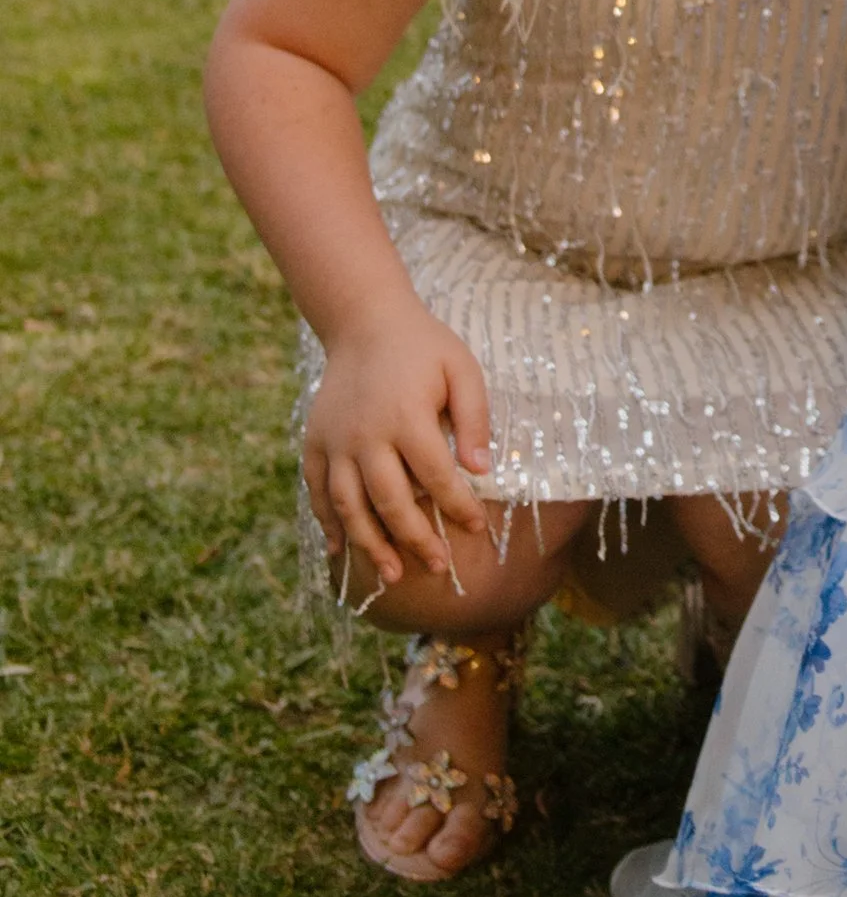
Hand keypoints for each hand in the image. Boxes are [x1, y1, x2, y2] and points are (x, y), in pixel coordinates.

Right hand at [302, 295, 494, 587]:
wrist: (365, 321)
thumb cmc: (423, 347)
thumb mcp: (462, 369)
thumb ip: (474, 419)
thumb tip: (482, 471)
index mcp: (406, 416)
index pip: (436, 476)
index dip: (458, 507)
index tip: (476, 528)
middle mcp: (365, 435)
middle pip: (390, 501)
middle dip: (416, 540)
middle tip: (439, 567)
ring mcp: (335, 441)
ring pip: (349, 505)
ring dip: (370, 544)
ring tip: (392, 575)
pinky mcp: (315, 442)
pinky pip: (317, 490)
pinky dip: (328, 523)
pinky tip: (342, 550)